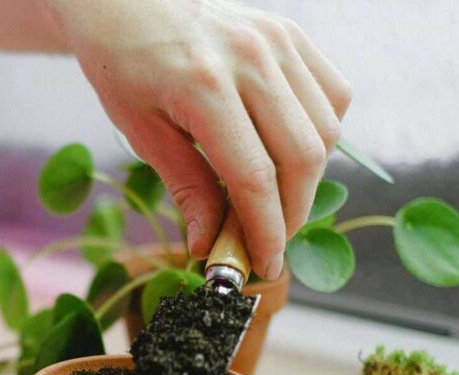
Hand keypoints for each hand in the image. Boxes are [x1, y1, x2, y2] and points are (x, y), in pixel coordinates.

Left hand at [45, 0, 351, 278]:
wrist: (130, 6)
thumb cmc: (125, 69)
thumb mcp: (141, 133)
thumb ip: (185, 188)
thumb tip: (210, 245)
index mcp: (204, 87)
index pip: (253, 177)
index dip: (265, 230)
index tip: (264, 264)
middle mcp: (252, 59)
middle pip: (302, 158)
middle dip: (291, 214)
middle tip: (268, 243)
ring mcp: (279, 42)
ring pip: (326, 130)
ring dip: (307, 180)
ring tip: (272, 202)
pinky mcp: (293, 35)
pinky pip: (332, 96)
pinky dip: (320, 135)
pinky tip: (287, 154)